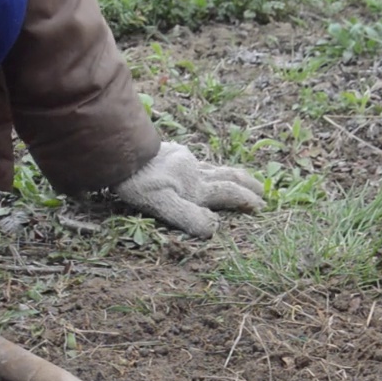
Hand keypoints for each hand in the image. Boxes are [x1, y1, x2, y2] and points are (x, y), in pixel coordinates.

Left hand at [111, 142, 264, 237]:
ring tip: (239, 177)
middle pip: (227, 176)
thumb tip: (215, 229)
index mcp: (196, 188)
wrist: (119, 152)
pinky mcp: (170, 153)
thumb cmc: (137, 183)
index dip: (246, 200)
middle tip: (262, 191)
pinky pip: (196, 160)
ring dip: (230, 173)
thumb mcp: (162, 205)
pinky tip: (199, 166)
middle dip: (246, 184)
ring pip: (214, 167)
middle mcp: (195, 172)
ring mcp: (183, 160)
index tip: (261, 206)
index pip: (228, 194)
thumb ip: (189, 217)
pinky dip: (207, 166)